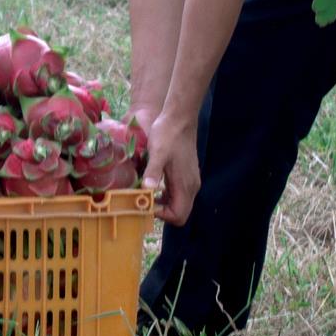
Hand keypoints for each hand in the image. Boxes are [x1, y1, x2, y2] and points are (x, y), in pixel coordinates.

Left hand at [142, 109, 200, 225]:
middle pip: (180, 213)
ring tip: (146, 194)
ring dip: (163, 204)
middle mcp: (191, 187)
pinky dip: (167, 195)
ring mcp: (190, 181)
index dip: (162, 216)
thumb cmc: (168, 134)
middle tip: (144, 201)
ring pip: (179, 204)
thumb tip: (148, 189)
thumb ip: (153, 172)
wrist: (179, 118)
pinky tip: (154, 184)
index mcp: (185, 185)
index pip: (179, 216)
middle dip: (162, 212)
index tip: (147, 204)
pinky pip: (178, 194)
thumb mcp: (158, 153)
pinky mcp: (187, 175)